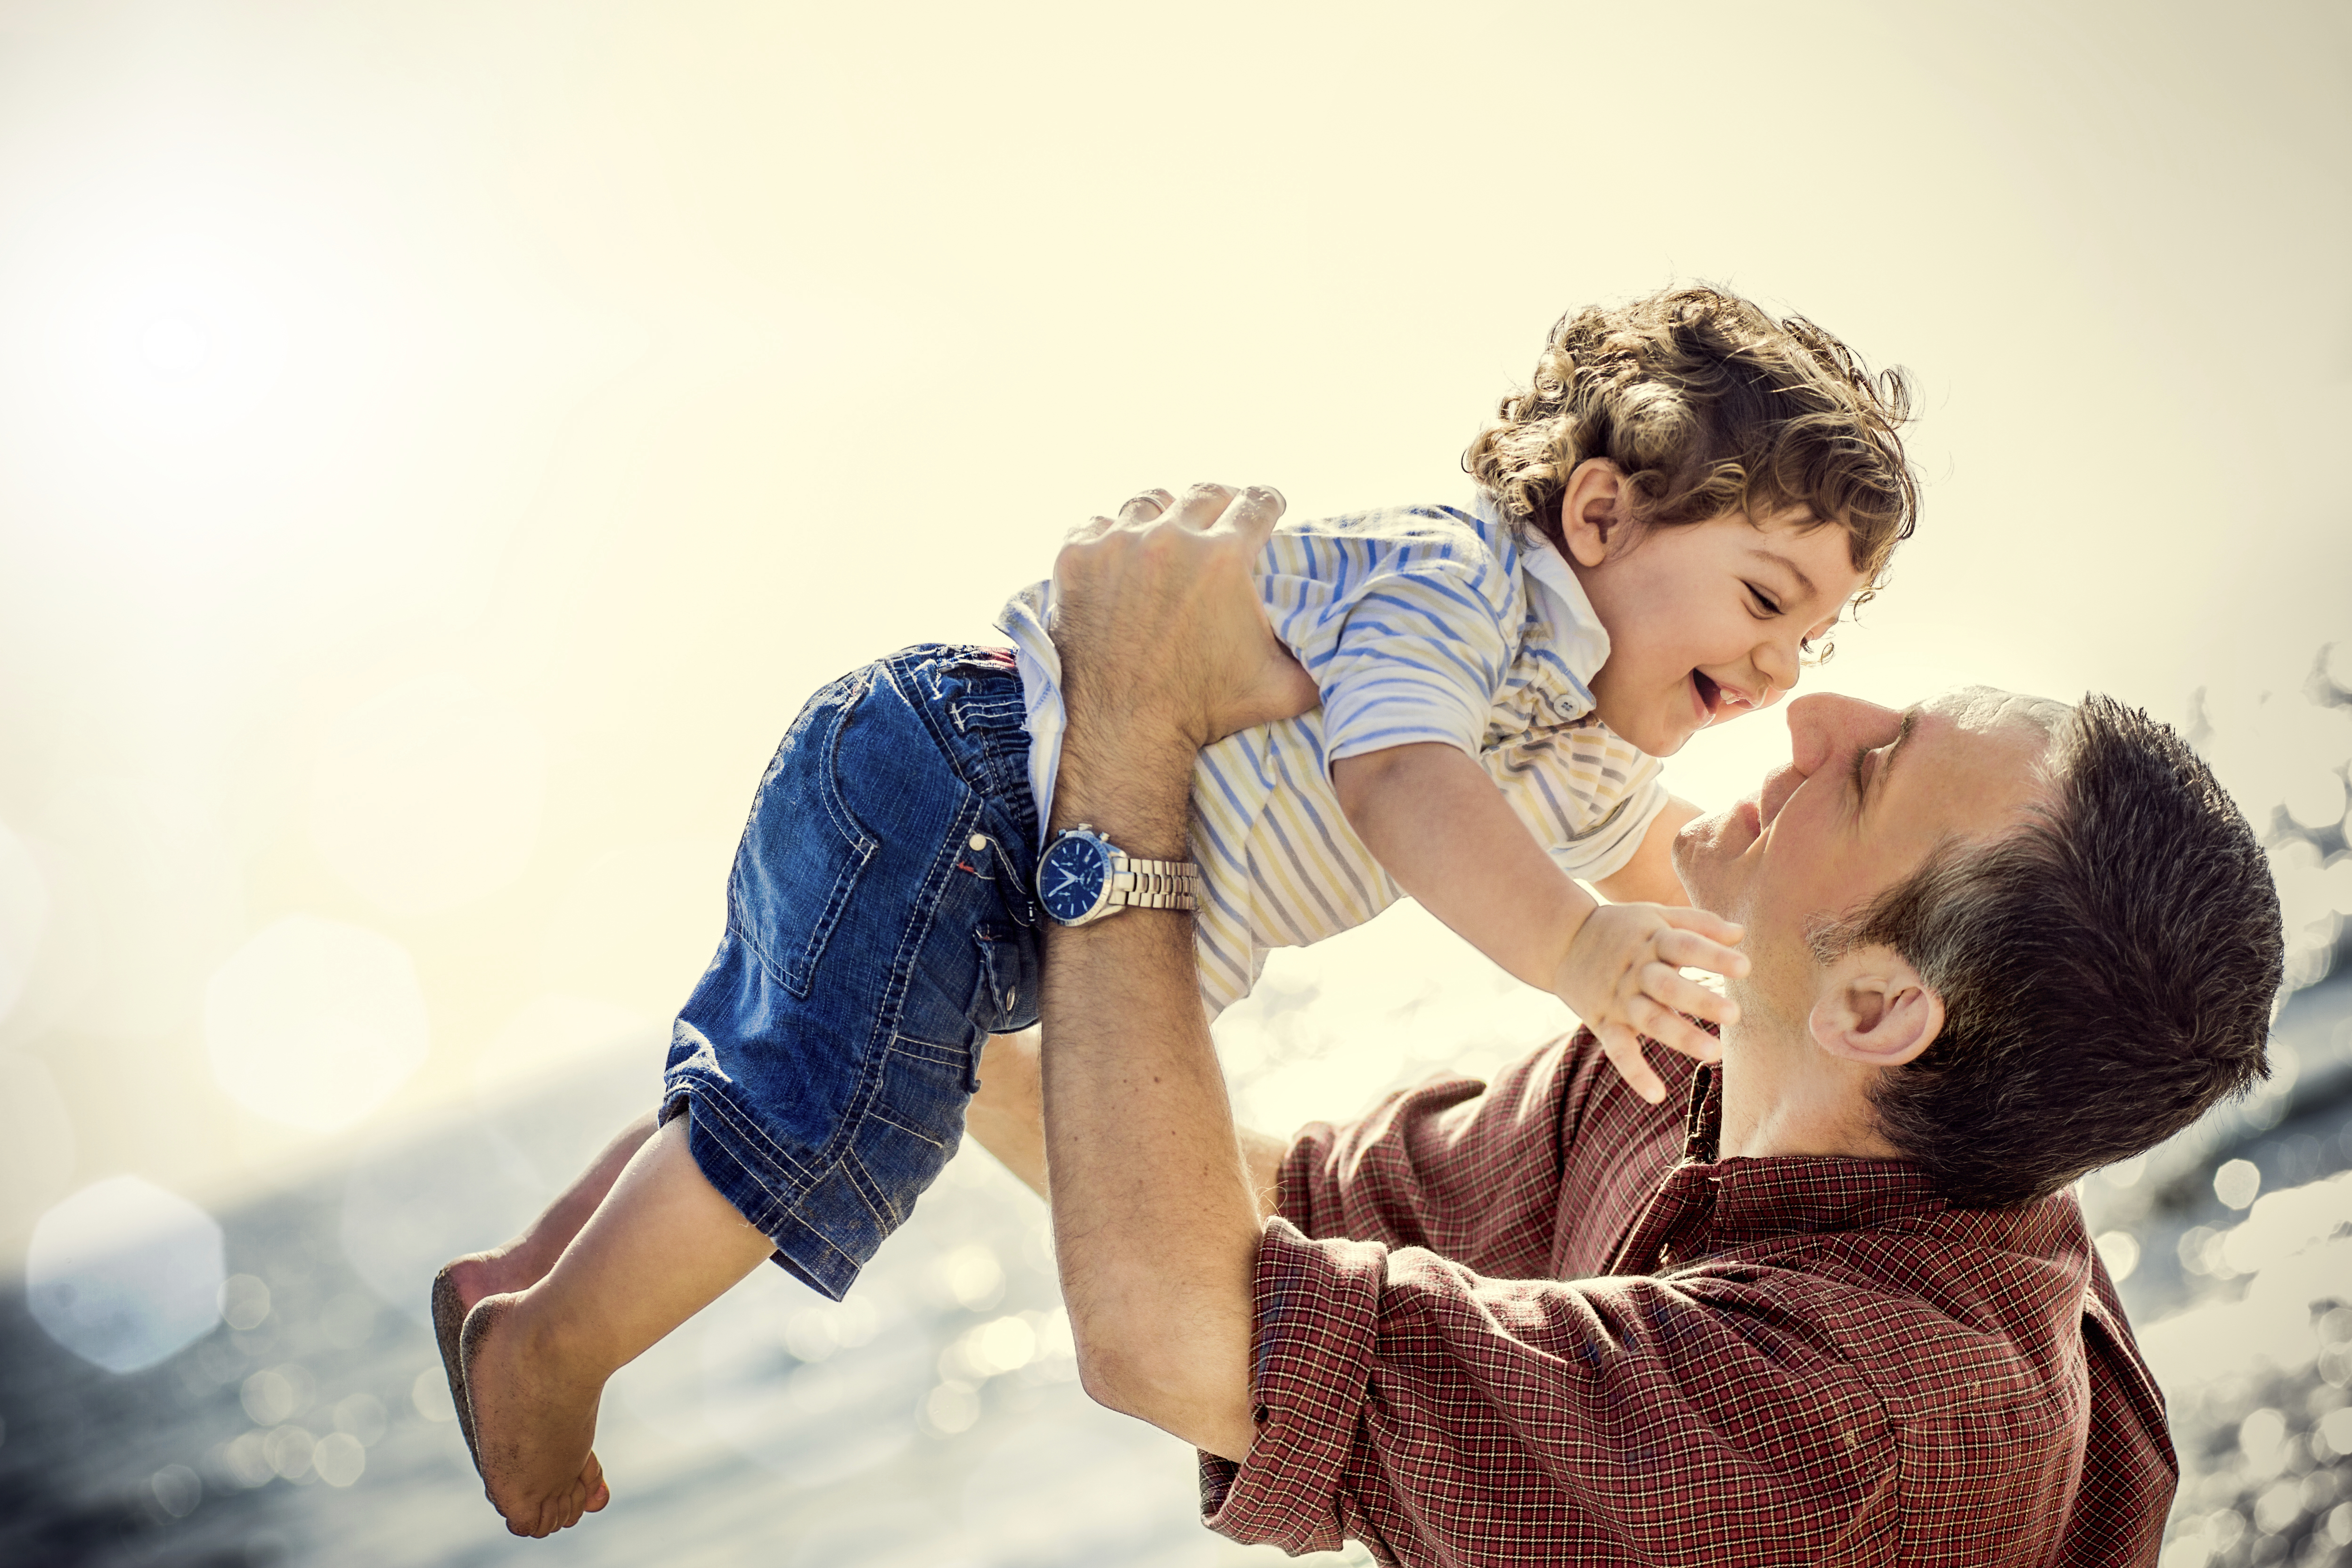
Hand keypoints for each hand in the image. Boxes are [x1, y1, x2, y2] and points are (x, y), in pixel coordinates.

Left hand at [1051, 484, 1320, 755]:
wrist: (1126, 730)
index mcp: (1225, 557)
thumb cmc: (1205, 710)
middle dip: (1220, 504)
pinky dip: (1110, 537)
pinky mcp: (1076, 560)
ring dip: (1163, 514)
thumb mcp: (1282, 688)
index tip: (1268, 508)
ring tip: (1168, 532)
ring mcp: (1117, 545)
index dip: (1268, 504)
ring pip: (1147, 503)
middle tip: (1222, 518)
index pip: (1258, 502)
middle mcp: (1171, 538)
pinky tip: (1120, 554)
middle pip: (1204, 493)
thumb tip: (1348, 648)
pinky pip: (1096, 525)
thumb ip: (1319, 660)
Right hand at [1552, 903, 1747, 1103]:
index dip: (1714, 956)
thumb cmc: (1621, 929)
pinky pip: (1618, 1050)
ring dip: (1681, 1036)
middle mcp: (1635, 970)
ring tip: (1715, 1054)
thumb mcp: (1655, 916)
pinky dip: (1634, 1073)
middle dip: (1699, 1000)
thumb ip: (1699, 924)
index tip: (1745, 967)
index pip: (1685, 945)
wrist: (1560, 941)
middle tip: (1734, 1014)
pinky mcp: (1603, 1023)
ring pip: (1650, 1019)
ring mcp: (1619, 999)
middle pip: (1667, 985)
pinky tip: (1657, 1095)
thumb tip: (1741, 933)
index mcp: (1652, 940)